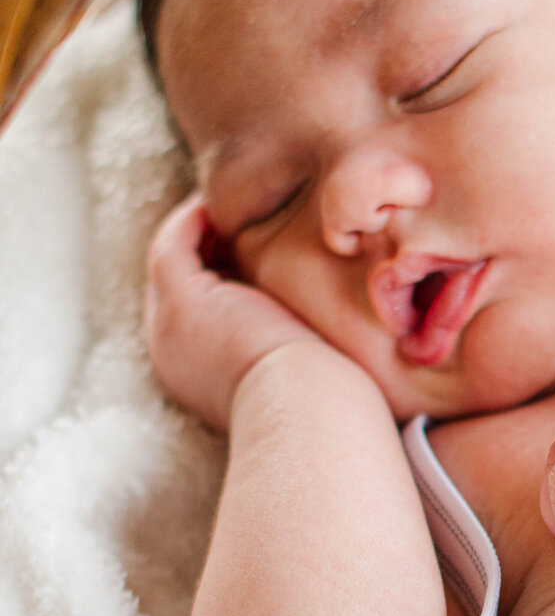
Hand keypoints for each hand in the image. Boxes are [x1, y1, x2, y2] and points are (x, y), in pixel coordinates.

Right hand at [145, 193, 321, 431]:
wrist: (308, 412)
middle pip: (180, 287)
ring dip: (198, 230)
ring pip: (171, 264)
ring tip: (233, 204)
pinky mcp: (178, 300)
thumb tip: (325, 339)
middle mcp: (174, 354)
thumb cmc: (323, 401)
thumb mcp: (303, 371)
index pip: (201, 315)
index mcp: (202, 376)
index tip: (254, 251)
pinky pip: (171, 245)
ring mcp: (168, 327)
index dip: (222, 278)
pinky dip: (194, 220)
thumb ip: (297, 346)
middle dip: (206, 251)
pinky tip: (225, 203)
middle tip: (240, 220)